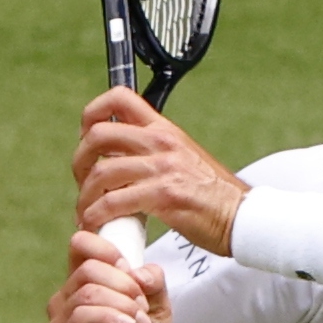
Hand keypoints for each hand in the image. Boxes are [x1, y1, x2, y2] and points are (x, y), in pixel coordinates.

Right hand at [47, 228, 167, 322]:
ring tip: (140, 322)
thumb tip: (143, 270)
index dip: (105, 248)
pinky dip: (109, 317)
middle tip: (143, 306)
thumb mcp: (158, 318)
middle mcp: (68, 301)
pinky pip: (80, 318)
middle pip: (87, 268)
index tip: (130, 267)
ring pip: (85, 292)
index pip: (81, 247)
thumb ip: (155, 289)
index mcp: (87, 287)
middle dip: (124, 281)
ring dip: (121, 302)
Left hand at [73, 86, 244, 254]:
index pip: (119, 99)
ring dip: (85, 196)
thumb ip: (154, 153)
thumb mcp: (184, 158)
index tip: (86, 136)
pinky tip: (97, 223)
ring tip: (87, 212)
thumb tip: (121, 161)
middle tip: (82, 183)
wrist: (243, 217)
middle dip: (79, 162)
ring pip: (101, 173)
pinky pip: (114, 202)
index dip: (93, 113)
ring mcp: (163, 168)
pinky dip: (97, 215)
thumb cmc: (213, 196)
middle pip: (99, 136)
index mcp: (165, 130)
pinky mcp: (164, 196)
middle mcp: (162, 143)